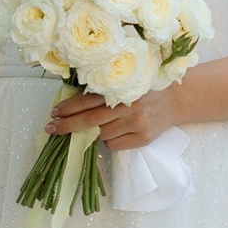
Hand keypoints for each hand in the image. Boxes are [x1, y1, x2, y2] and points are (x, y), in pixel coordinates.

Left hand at [46, 87, 179, 151]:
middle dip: (67, 125)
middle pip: (90, 120)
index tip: (54, 113)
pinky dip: (109, 140)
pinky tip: (117, 131)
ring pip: (101, 135)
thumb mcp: (125, 82)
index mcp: (121, 89)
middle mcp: (129, 106)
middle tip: (51, 128)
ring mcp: (137, 124)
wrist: (176, 100)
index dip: (68, 107)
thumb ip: (103, 91)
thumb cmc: (144, 89)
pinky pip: (114, 145)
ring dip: (94, 133)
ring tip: (102, 124)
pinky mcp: (144, 139)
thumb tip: (70, 103)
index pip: (88, 100)